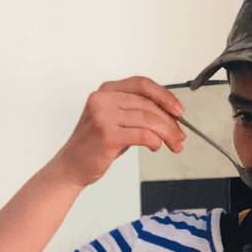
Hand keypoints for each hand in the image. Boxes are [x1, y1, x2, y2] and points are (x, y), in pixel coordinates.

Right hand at [48, 76, 185, 187]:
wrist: (72, 166)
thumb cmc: (95, 145)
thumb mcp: (116, 121)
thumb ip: (138, 113)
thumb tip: (171, 117)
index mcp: (106, 91)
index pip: (142, 84)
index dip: (164, 96)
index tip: (178, 110)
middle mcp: (103, 99)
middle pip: (148, 104)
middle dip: (170, 122)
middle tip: (180, 136)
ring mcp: (103, 116)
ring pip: (148, 119)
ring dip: (167, 133)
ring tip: (174, 144)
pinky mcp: (107, 135)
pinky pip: (142, 135)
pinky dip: (155, 141)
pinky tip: (156, 146)